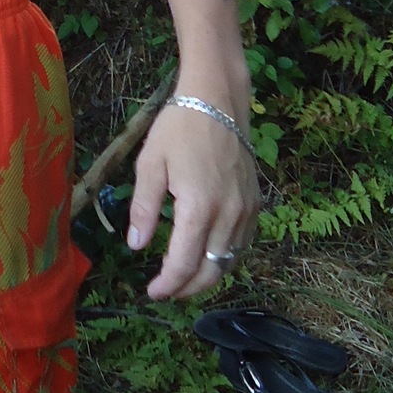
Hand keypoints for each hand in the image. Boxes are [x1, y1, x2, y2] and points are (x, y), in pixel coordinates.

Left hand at [126, 101, 261, 299]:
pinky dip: (225, 258)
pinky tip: (208, 256)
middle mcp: (229, 215)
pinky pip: (243, 243)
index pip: (184, 263)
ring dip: (207, 276)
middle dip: (187, 288)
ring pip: (230, 261)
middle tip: (166, 291)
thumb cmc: (179, 127)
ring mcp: (247, 211)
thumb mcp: (150, 164)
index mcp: (199, 207)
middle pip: (211, 271)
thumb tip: (136, 246)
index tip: (152, 291)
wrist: (217, 100)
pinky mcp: (256, 203)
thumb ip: (144, 209)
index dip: (168, 284)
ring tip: (183, 279)